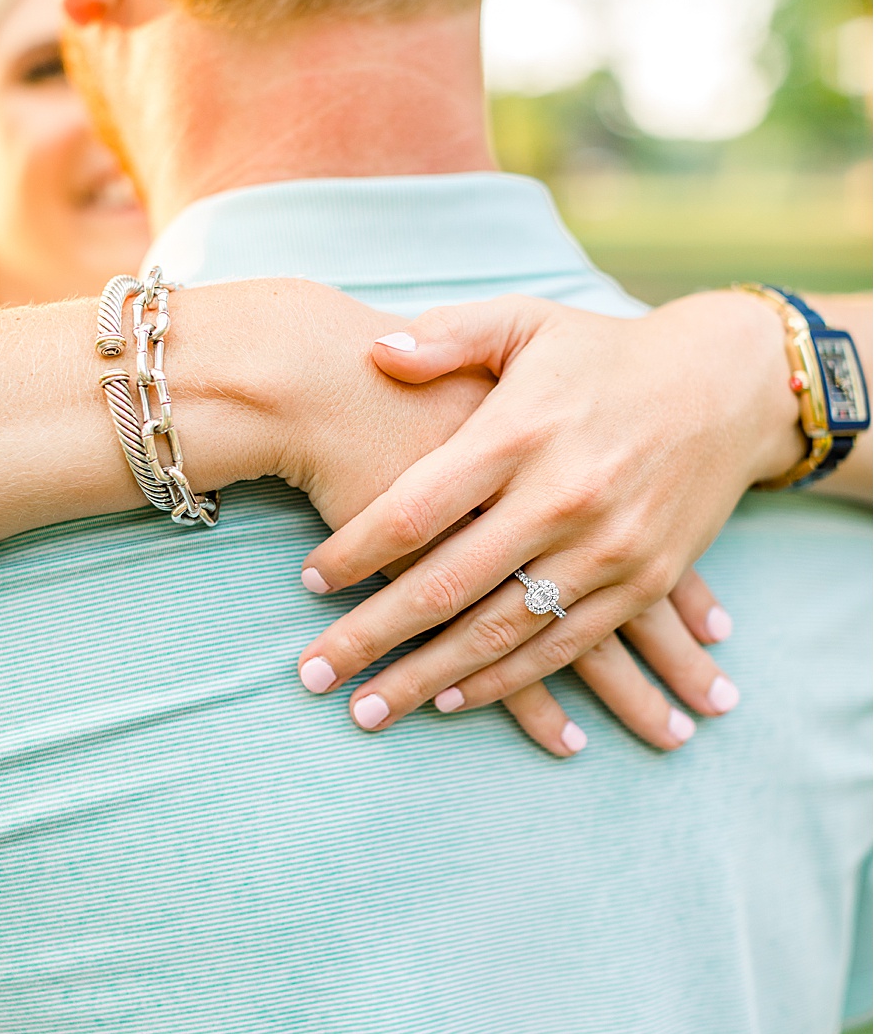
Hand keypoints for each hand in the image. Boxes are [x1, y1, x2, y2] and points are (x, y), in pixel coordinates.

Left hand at [293, 290, 802, 755]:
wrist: (726, 382)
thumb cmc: (600, 352)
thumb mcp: (524, 322)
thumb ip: (447, 337)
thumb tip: (375, 352)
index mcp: (519, 433)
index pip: (417, 508)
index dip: (355, 550)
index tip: (308, 581)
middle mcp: (561, 497)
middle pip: (447, 585)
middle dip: (372, 637)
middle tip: (313, 674)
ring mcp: (607, 547)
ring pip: (500, 632)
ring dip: (429, 678)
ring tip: (368, 711)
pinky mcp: (644, 580)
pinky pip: (563, 645)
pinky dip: (508, 682)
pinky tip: (452, 702)